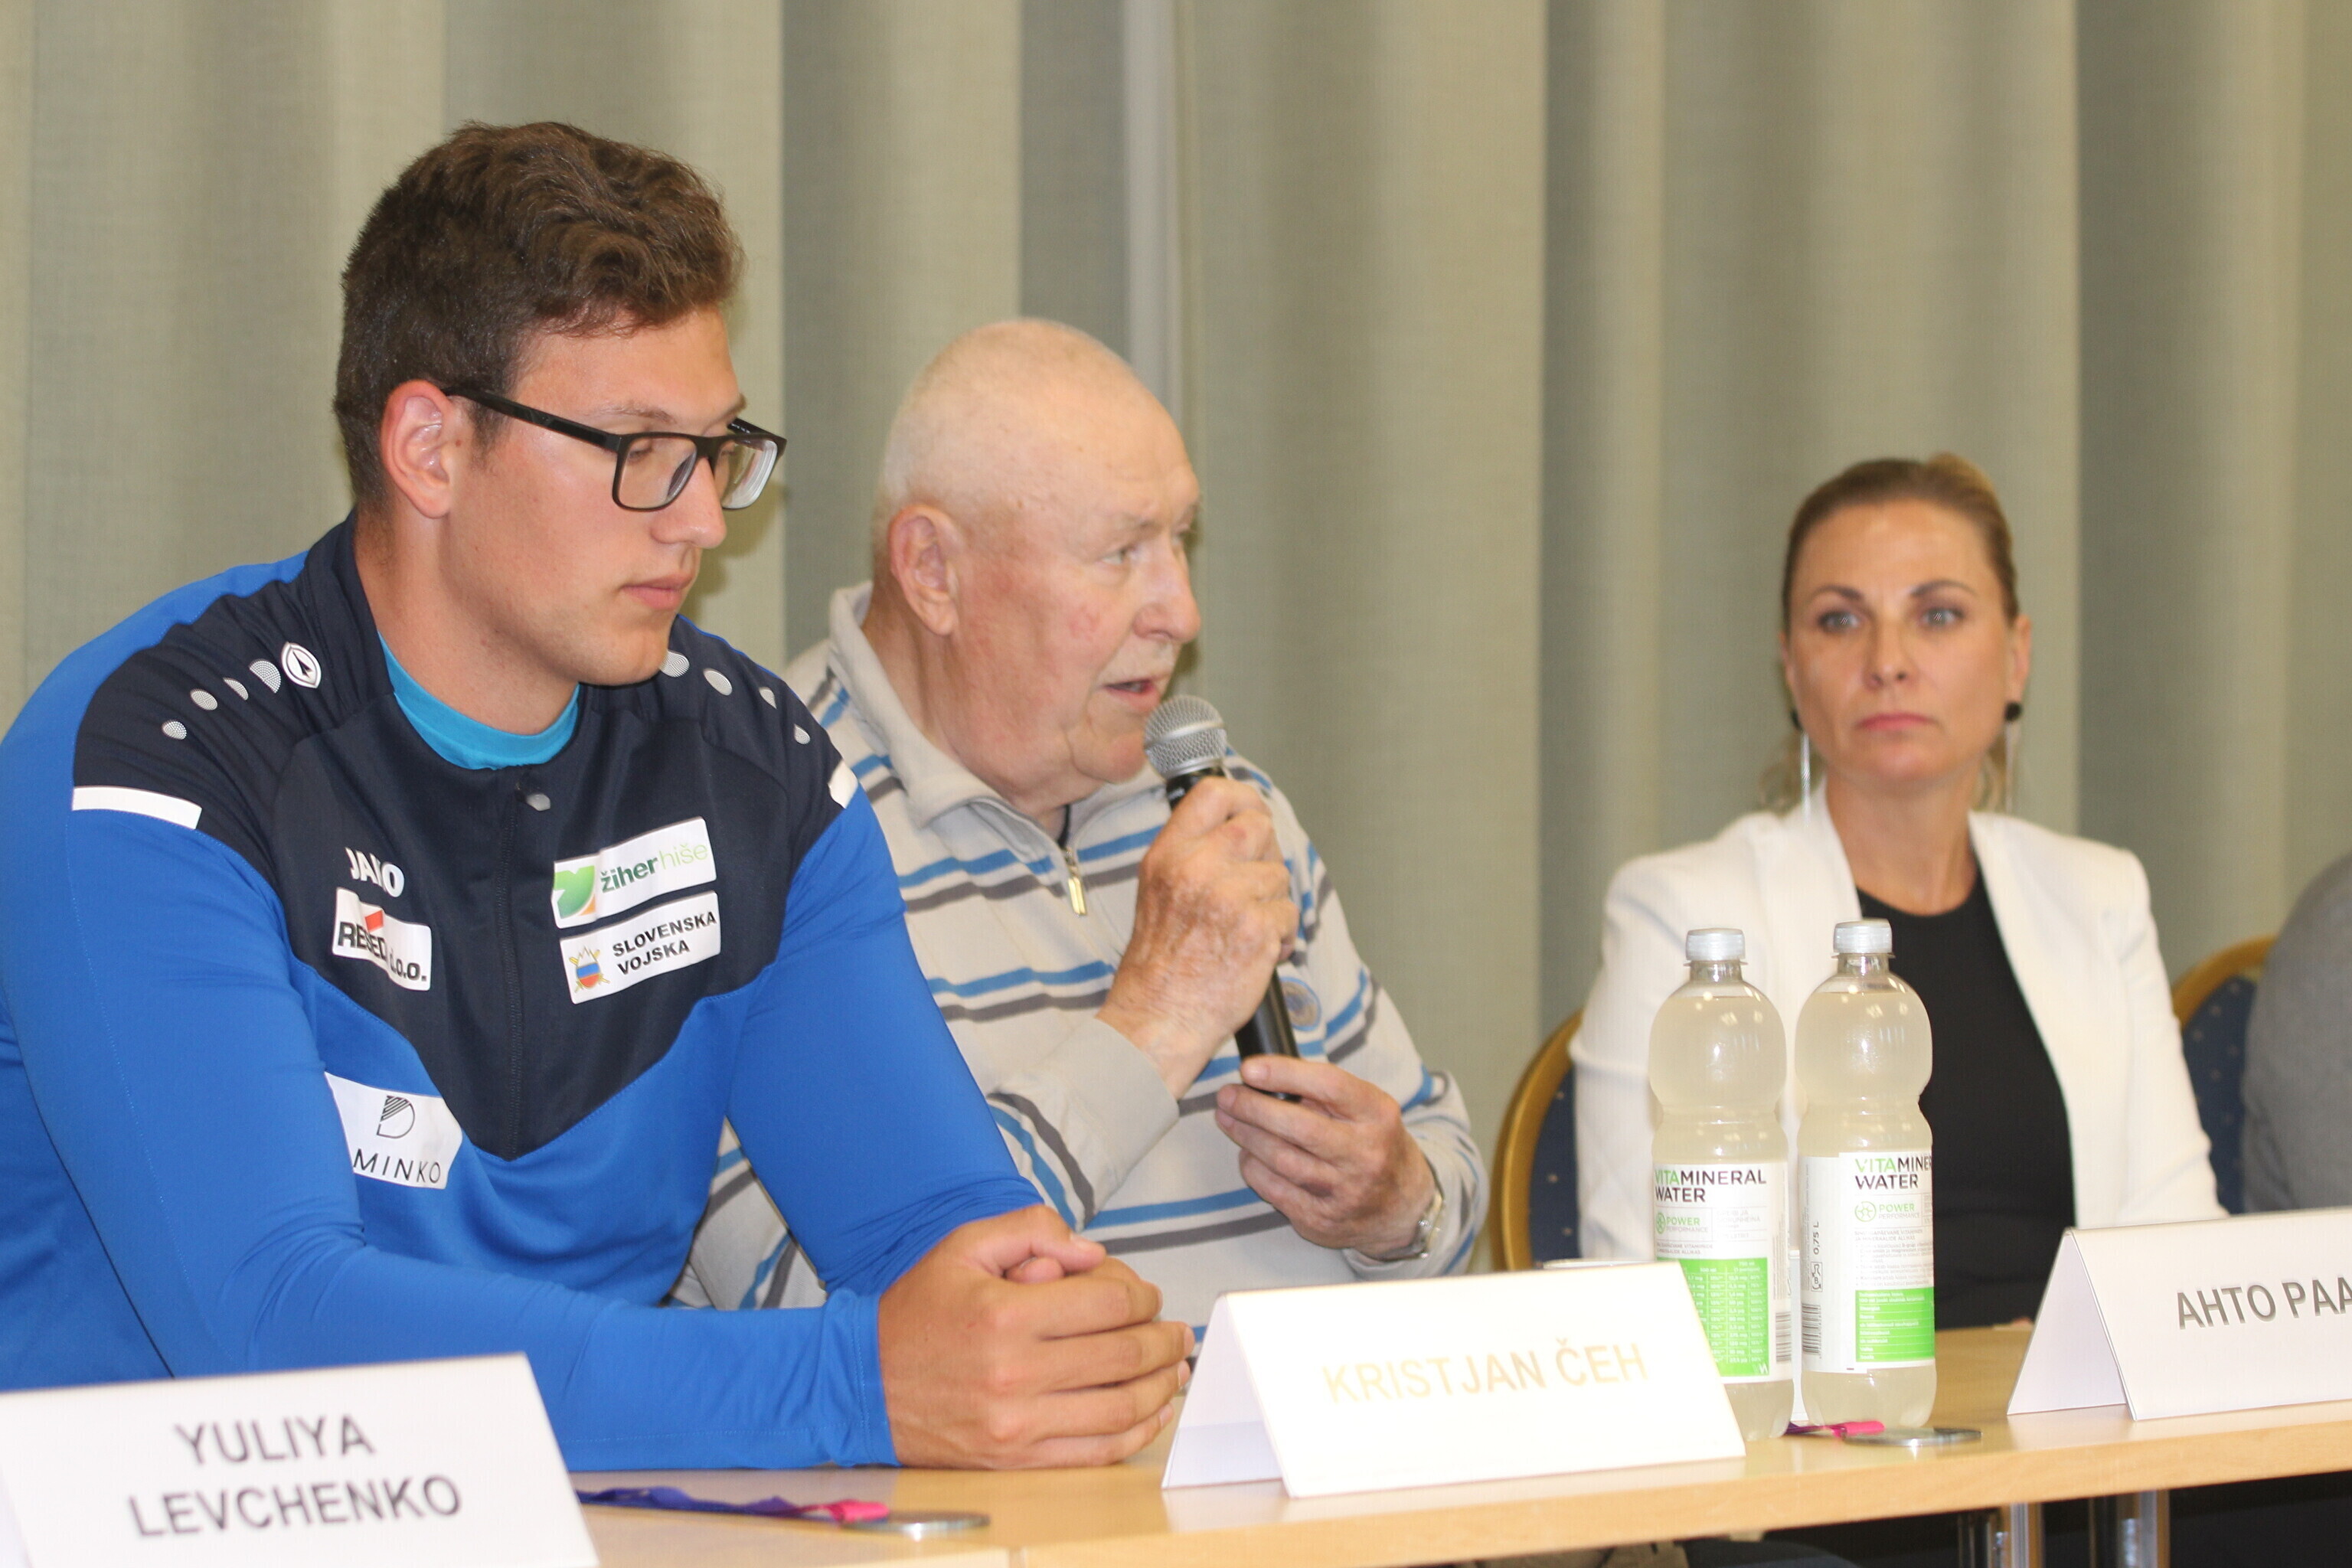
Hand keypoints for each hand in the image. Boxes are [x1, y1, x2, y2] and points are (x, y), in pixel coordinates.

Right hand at [877, 1207, 1192, 1468]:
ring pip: (1120, 1407)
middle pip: (1123, 1355)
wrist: (861, 1386)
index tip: (1149, 1295)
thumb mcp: (963, 1246)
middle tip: (1179, 1332)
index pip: (1106, 1302)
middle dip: (1165, 1341)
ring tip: (1176, 1370)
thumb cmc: (916, 1313)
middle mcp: (1016, 1373)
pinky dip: (1135, 1433)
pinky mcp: (1017, 1458)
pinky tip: (1152, 1413)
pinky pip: (1095, 1451)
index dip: (1142, 1295)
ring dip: (1162, 1387)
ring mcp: (1018, 1423)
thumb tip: (1094, 1252)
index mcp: (1006, 1315)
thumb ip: (1031, 1228)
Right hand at [1098, 775, 1295, 1097]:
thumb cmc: (1158, 967)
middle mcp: (1196, 868)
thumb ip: (1191, 855)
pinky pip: (1290, 914)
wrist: (1158, 1018)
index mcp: (1168, 855)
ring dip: (1274, 903)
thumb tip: (1236, 826)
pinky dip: (1283, 936)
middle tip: (1257, 883)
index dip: (1243, 797)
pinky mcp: (1256, 929)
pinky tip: (1259, 952)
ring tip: (1247, 930)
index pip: (1212, 793)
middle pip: (1257, 826)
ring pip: (1279, 875)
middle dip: (1268, 853)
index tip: (1253, 812)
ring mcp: (1228, 897)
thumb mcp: (1157, 892)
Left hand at [1215, 1055, 1435, 1255]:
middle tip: (1227, 1095)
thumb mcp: (1367, 1111)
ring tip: (1228, 1118)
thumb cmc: (1375, 1146)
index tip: (1250, 1068)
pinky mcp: (1322, 1220)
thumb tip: (1264, 1078)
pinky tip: (1247, 1153)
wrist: (1401, 1208)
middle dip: (1253, 1107)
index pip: (1329, 1085)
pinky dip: (1254, 1168)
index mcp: (1378, 1116)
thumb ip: (1324, 1094)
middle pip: (1299, 1126)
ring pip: (1282, 1160)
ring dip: (1247, 1136)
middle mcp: (1365, 1154)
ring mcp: (1344, 1191)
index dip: (1284, 1073)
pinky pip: (1275, 1189)